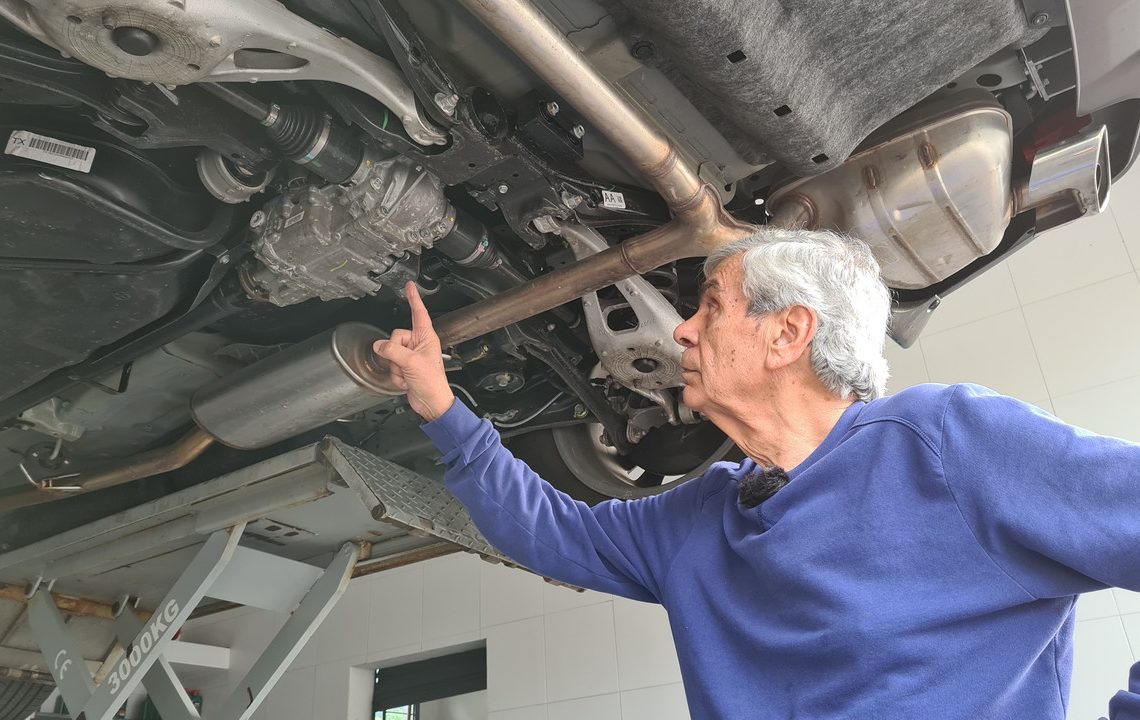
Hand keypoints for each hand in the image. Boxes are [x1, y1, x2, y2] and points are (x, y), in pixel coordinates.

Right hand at [373, 282, 455, 420]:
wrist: (432, 403)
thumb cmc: (433, 383)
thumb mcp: (411, 363)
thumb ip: (392, 351)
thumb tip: (379, 346)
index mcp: (426, 337)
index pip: (419, 313)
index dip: (413, 298)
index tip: (410, 286)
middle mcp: (418, 344)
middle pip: (394, 337)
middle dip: (395, 353)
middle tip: (405, 364)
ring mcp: (411, 356)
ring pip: (390, 353)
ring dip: (395, 367)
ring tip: (408, 374)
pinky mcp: (405, 367)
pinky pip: (390, 366)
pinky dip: (395, 375)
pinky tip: (406, 381)